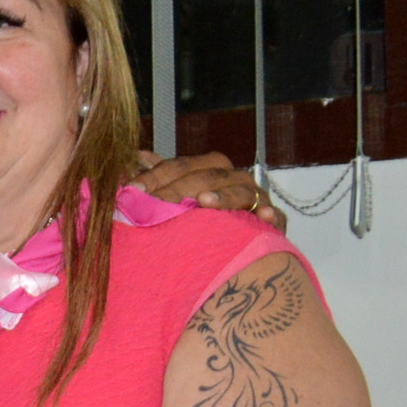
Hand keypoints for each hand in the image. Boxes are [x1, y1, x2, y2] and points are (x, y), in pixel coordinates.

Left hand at [137, 149, 286, 229]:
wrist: (231, 250)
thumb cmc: (196, 220)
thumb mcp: (174, 198)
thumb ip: (159, 177)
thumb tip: (137, 155)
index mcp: (210, 169)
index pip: (182, 166)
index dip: (156, 175)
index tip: (131, 190)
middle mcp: (233, 179)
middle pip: (208, 176)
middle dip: (179, 189)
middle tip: (154, 203)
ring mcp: (255, 198)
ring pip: (241, 191)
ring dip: (223, 196)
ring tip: (203, 202)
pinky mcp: (273, 221)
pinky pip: (275, 216)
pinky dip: (270, 214)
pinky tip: (261, 216)